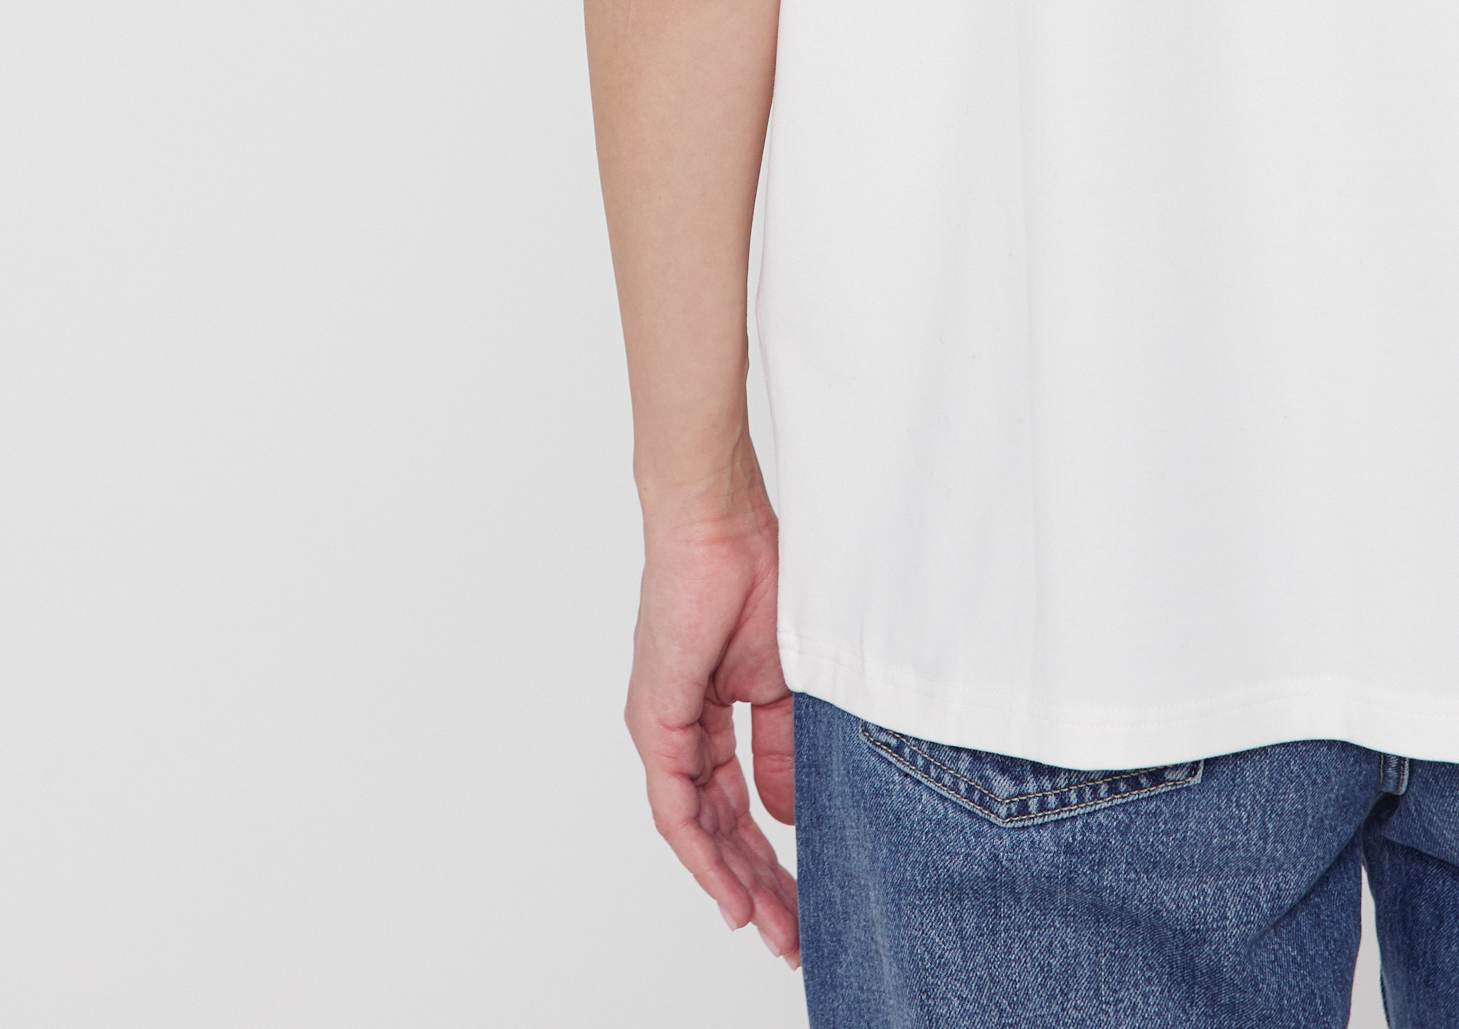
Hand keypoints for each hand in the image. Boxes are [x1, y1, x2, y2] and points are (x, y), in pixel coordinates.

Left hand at [625, 501, 798, 967]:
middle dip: (757, 885)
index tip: (803, 902)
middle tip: (792, 936)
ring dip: (734, 882)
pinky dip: (703, 853)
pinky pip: (675, 806)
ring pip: (695, 828)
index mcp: (709, 715)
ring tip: (773, 928)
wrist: (718, 522)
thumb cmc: (753, 574)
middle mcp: (679, 729)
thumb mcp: (785, 682)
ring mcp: (662, 727)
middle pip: (718, 827)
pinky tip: (731, 890)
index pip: (736, 804)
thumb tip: (787, 814)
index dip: (769, 857)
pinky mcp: (655, 721)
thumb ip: (782, 749)